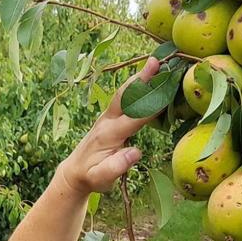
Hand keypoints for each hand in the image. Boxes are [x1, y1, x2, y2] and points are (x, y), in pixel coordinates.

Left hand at [57, 58, 161, 194]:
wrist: (74, 172)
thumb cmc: (90, 177)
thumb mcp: (101, 179)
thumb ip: (116, 167)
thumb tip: (136, 152)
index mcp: (109, 134)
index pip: (134, 117)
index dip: (151, 105)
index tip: (167, 92)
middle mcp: (107, 121)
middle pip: (125, 96)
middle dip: (141, 79)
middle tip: (156, 61)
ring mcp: (107, 117)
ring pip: (124, 94)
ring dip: (139, 78)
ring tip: (156, 61)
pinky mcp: (109, 118)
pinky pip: (123, 99)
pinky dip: (135, 87)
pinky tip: (148, 78)